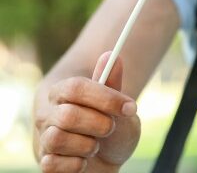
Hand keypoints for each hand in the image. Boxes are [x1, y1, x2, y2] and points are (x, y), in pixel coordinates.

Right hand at [35, 52, 140, 171]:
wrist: (108, 160)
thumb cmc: (113, 128)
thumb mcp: (119, 106)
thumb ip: (113, 83)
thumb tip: (113, 56)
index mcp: (63, 92)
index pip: (76, 87)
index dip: (105, 98)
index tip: (131, 107)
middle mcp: (49, 114)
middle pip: (67, 115)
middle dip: (99, 124)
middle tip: (110, 128)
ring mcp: (44, 139)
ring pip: (57, 139)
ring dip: (87, 146)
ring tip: (95, 145)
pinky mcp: (45, 163)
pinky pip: (52, 164)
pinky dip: (75, 165)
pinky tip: (83, 161)